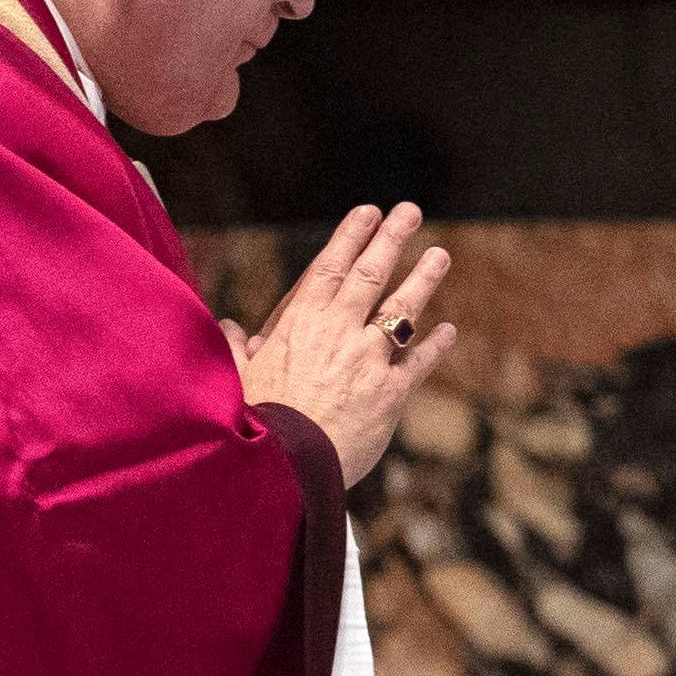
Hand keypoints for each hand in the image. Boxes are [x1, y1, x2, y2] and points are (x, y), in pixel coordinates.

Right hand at [220, 202, 455, 487]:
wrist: (285, 465)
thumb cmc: (255, 421)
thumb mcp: (239, 377)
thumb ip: (236, 347)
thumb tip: (228, 328)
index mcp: (301, 323)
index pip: (330, 267)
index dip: (351, 236)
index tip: (368, 212)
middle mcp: (339, 332)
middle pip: (371, 274)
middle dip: (393, 238)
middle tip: (411, 211)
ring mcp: (369, 360)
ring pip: (402, 309)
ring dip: (423, 279)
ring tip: (440, 254)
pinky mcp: (390, 393)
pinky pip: (417, 362)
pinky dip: (435, 345)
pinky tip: (448, 331)